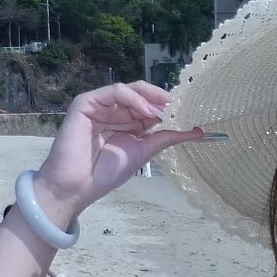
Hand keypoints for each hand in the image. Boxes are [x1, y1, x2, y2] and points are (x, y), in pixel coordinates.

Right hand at [34, 81, 202, 225]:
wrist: (77, 186)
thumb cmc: (106, 172)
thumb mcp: (144, 151)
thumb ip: (167, 138)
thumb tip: (198, 131)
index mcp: (128, 121)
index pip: (151, 105)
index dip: (169, 107)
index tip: (190, 113)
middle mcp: (115, 110)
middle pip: (143, 94)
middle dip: (162, 100)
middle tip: (179, 107)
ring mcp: (100, 105)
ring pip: (131, 90)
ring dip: (150, 99)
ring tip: (163, 113)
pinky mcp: (86, 102)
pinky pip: (114, 91)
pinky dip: (133, 98)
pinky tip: (146, 111)